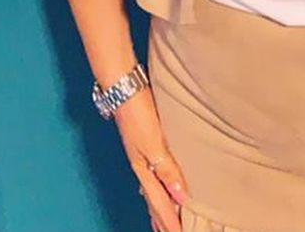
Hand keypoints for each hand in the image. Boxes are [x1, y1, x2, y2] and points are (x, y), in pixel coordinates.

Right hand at [113, 86, 190, 231]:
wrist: (123, 86)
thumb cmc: (137, 112)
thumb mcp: (153, 143)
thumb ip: (167, 169)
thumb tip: (181, 197)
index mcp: (143, 168)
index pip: (159, 203)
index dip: (169, 221)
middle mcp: (142, 164)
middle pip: (153, 199)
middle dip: (162, 219)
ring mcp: (141, 152)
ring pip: (152, 187)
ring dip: (159, 205)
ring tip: (164, 219)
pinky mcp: (145, 140)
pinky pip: (152, 172)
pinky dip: (158, 185)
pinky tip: (160, 181)